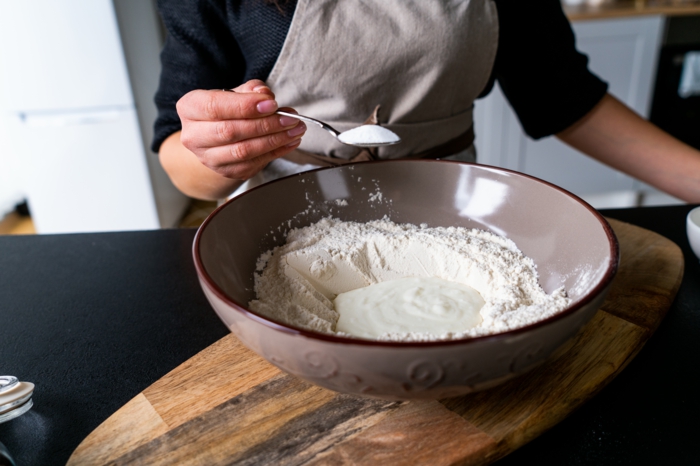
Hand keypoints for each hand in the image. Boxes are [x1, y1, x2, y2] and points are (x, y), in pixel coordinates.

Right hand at [176, 79, 306, 179]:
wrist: (215, 138)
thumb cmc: (225, 110)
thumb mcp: (234, 93)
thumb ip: (250, 90)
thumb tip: (265, 95)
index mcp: (190, 108)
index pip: (215, 106)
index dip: (246, 106)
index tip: (271, 104)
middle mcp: (194, 136)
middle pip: (230, 131)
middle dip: (265, 125)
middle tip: (290, 119)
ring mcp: (208, 158)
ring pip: (243, 151)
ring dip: (274, 140)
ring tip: (295, 130)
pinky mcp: (226, 171)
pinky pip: (253, 164)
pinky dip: (275, 153)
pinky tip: (290, 142)